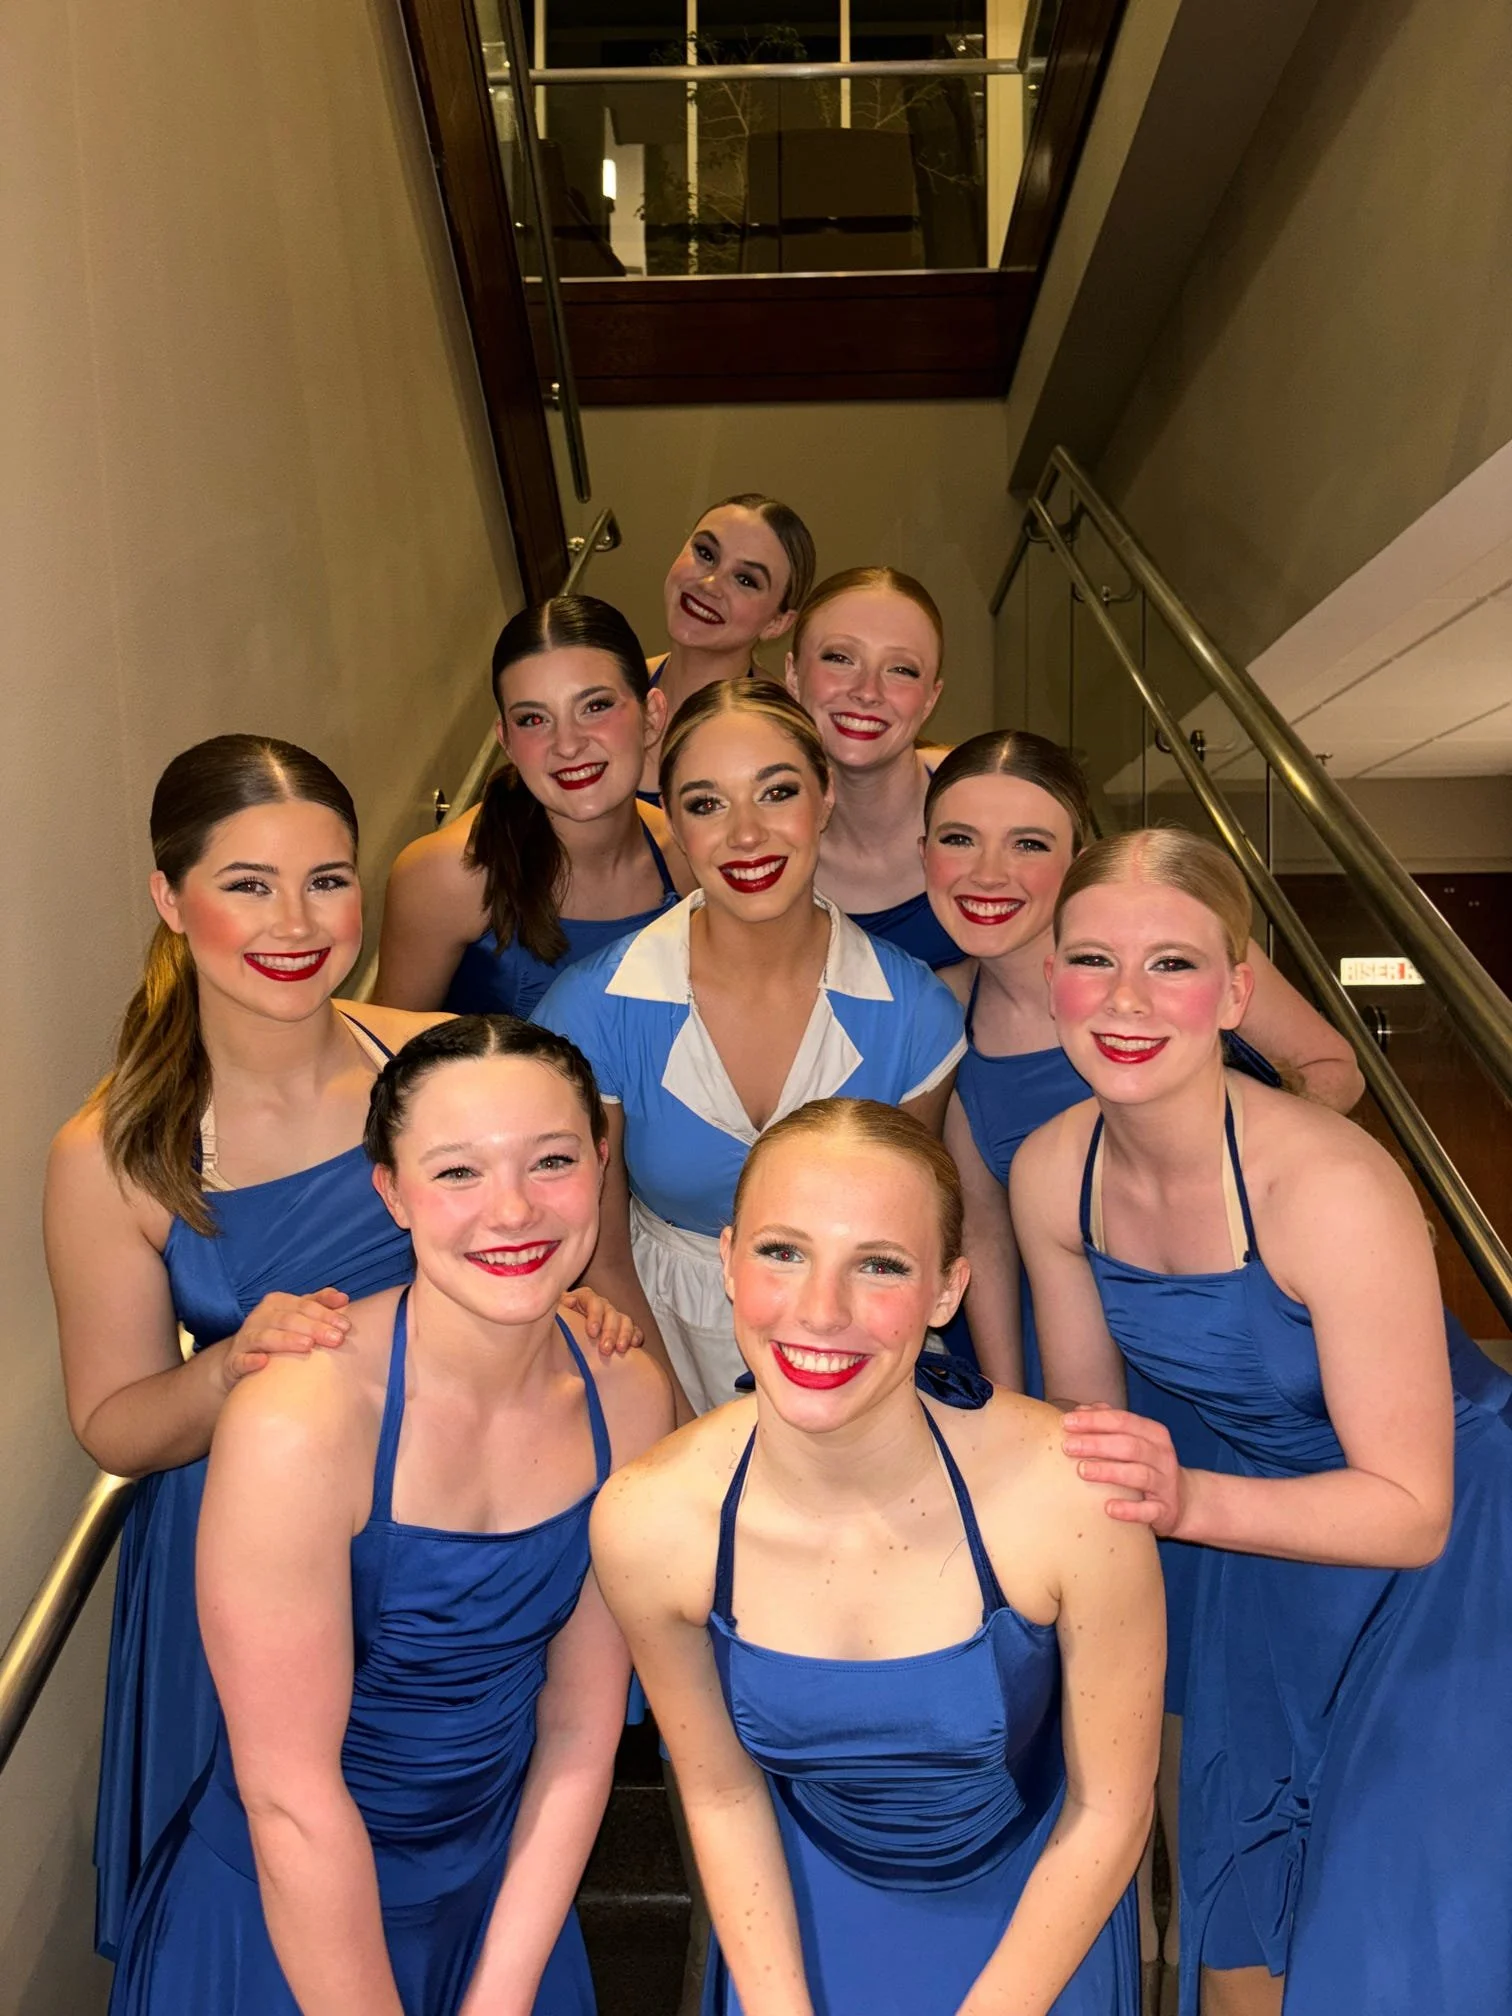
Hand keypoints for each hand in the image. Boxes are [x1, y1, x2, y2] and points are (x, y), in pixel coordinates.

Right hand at [218, 1288, 350, 1389]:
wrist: (238, 1358)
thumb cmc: (277, 1333)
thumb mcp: (296, 1315)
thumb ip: (318, 1304)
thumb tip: (343, 1298)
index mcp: (276, 1303)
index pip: (304, 1306)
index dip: (325, 1314)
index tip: (346, 1326)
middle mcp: (259, 1318)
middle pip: (288, 1320)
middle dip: (314, 1328)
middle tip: (336, 1339)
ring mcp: (245, 1339)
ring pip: (265, 1337)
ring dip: (286, 1340)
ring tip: (307, 1346)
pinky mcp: (233, 1362)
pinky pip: (240, 1360)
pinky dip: (250, 1361)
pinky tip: (263, 1363)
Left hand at [560, 1285, 642, 1357]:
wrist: (558, 1341)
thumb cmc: (556, 1326)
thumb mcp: (554, 1315)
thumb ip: (559, 1308)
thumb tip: (567, 1301)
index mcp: (583, 1299)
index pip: (593, 1301)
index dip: (594, 1315)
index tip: (592, 1332)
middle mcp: (600, 1306)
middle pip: (610, 1312)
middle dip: (610, 1331)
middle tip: (605, 1349)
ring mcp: (612, 1317)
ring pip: (624, 1320)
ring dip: (624, 1334)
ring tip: (620, 1349)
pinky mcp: (622, 1330)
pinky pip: (634, 1330)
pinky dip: (635, 1335)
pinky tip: (634, 1345)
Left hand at [1061, 1404, 1185, 1536]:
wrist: (1182, 1502)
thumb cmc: (1147, 1465)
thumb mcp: (1134, 1440)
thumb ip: (1109, 1423)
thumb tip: (1079, 1411)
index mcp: (1154, 1433)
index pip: (1123, 1420)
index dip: (1094, 1420)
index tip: (1066, 1423)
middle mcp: (1162, 1456)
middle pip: (1129, 1445)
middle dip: (1097, 1444)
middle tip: (1068, 1446)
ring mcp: (1165, 1484)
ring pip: (1138, 1475)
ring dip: (1109, 1471)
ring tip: (1082, 1471)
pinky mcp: (1165, 1511)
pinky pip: (1148, 1510)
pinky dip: (1129, 1510)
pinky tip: (1108, 1508)